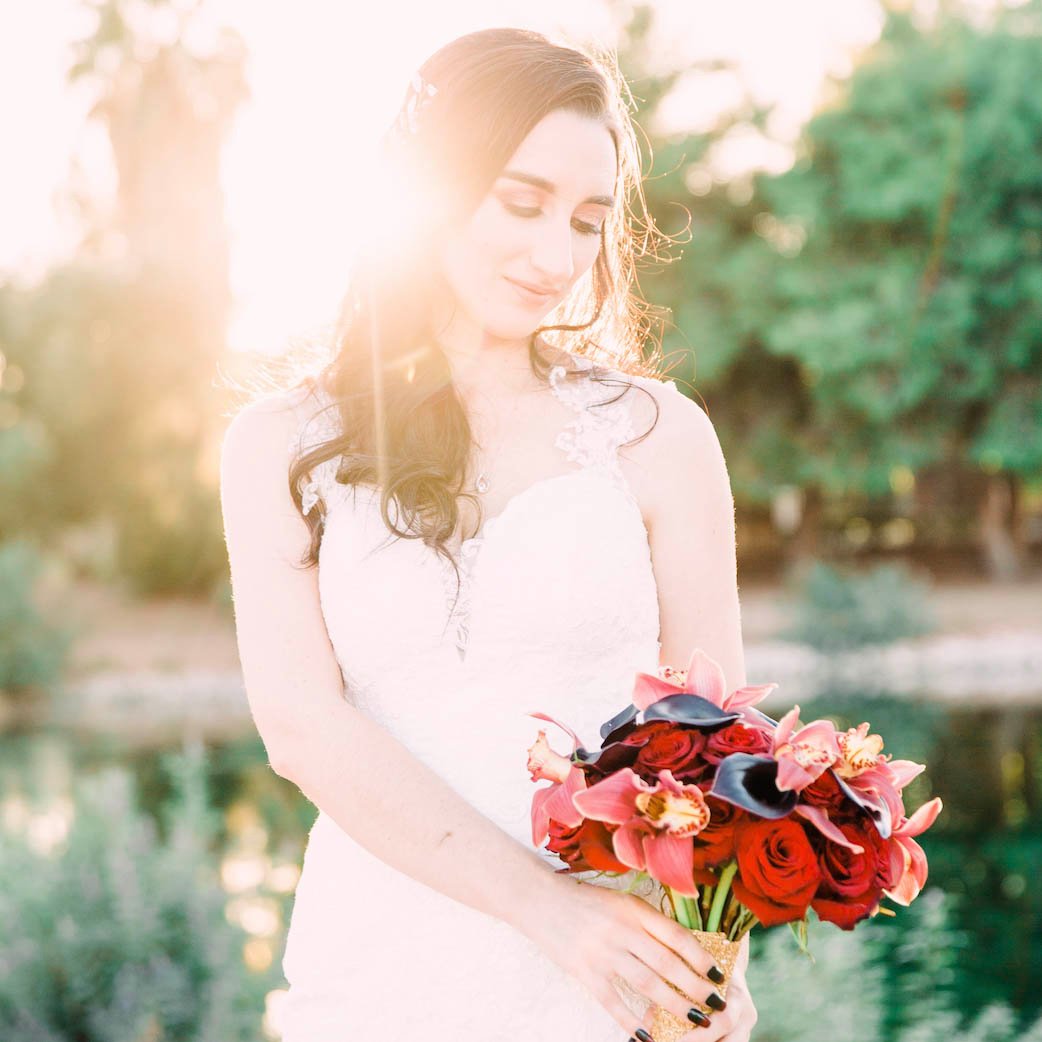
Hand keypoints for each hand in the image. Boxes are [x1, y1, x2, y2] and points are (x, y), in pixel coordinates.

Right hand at [518, 873, 756, 1040]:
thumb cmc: (584, 900)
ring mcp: (602, 952)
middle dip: (695, 986)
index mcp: (633, 909)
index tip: (718, 974)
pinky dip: (631, 1021)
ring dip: (674, 1004)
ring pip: (647, 984)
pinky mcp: (584, 971)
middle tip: (716, 1003)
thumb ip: (646, 921)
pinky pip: (613, 1001)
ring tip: (695, 1019)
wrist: (539, 899)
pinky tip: (647, 1036)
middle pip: (667, 963)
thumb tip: (681, 949)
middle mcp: (621, 929)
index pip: (676, 936)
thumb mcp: (620, 901)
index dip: (701, 957)